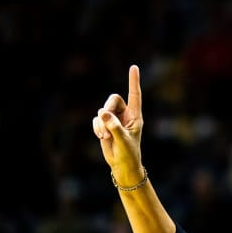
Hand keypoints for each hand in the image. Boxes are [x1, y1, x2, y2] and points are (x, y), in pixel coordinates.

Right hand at [92, 65, 144, 183]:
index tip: (134, 67)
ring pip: (102, 110)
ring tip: (106, 137)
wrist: (122, 165)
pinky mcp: (104, 126)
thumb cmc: (129, 154)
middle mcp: (125, 115)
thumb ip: (114, 127)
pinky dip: (96, 127)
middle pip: (113, 99)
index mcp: (135, 116)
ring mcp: (114, 120)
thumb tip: (103, 113)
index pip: (135, 95)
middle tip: (105, 119)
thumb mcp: (123, 140)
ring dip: (101, 123)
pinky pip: (96, 120)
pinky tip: (102, 137)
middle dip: (107, 108)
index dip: (133, 81)